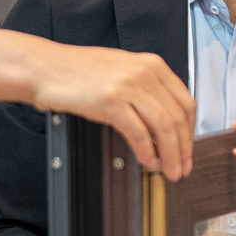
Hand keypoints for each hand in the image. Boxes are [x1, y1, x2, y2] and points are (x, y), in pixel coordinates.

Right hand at [0, 25, 196, 179]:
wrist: (46, 68)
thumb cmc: (79, 72)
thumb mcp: (122, 71)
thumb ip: (146, 90)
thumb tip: (166, 123)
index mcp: (152, 65)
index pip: (185, 102)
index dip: (190, 131)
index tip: (188, 149)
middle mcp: (144, 72)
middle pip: (178, 117)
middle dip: (184, 148)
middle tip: (182, 168)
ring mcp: (128, 85)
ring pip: (164, 127)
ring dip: (171, 154)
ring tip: (169, 171)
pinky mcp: (111, 100)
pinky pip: (139, 133)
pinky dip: (147, 152)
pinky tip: (148, 162)